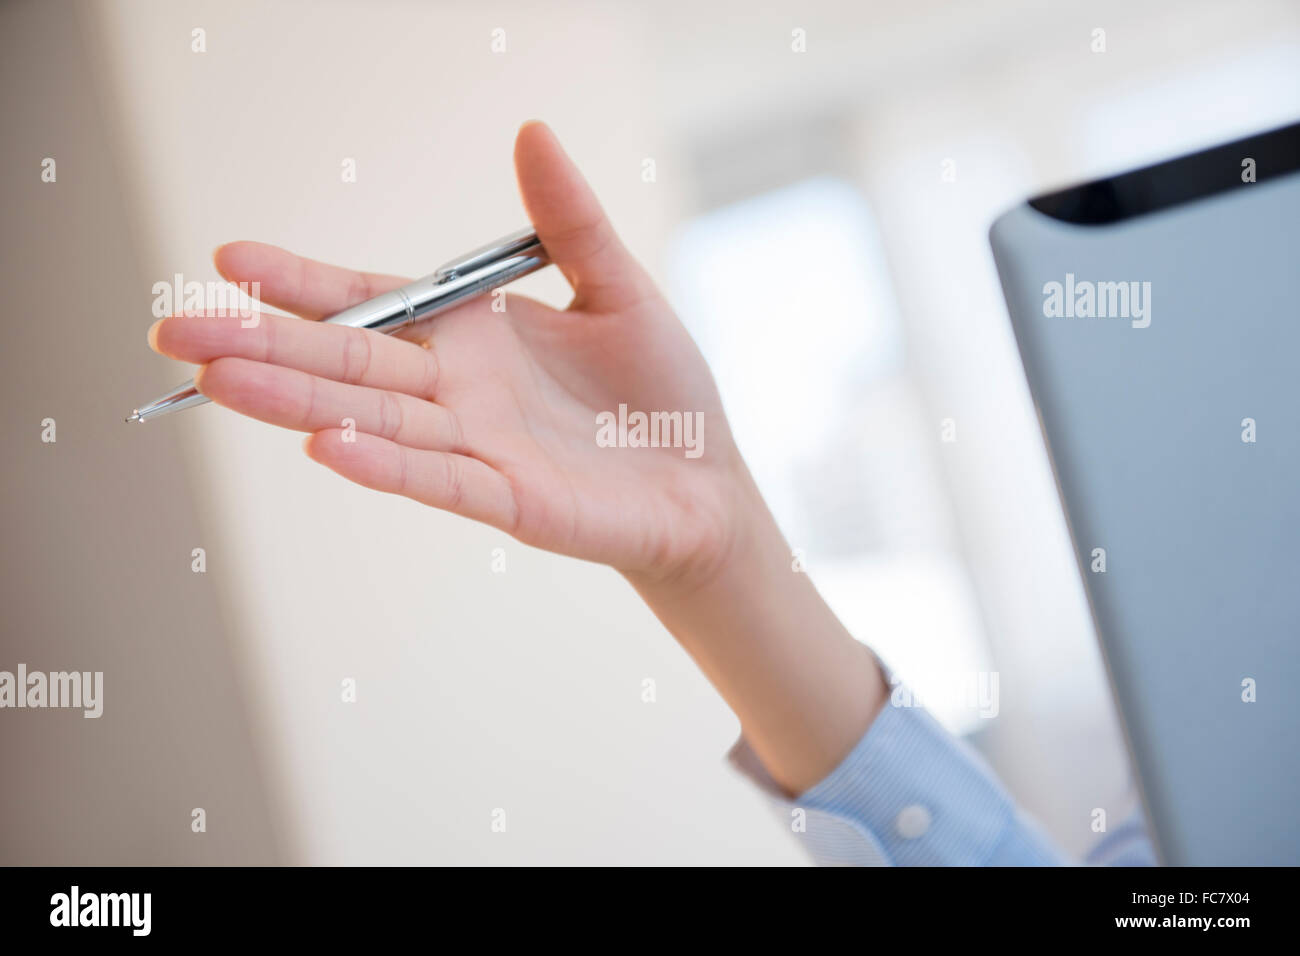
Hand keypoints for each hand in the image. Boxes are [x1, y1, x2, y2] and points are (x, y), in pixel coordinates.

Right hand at [150, 120, 884, 794]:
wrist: (703, 481)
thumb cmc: (659, 391)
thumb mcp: (617, 287)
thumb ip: (569, 220)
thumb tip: (532, 130)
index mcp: (472, 336)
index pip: (373, 302)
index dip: (304, 282)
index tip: (230, 257)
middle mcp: (458, 392)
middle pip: (347, 362)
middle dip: (263, 345)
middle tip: (174, 329)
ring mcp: (478, 448)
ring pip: (373, 421)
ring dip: (298, 403)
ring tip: (218, 382)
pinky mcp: (511, 500)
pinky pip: (441, 480)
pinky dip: (385, 465)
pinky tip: (325, 446)